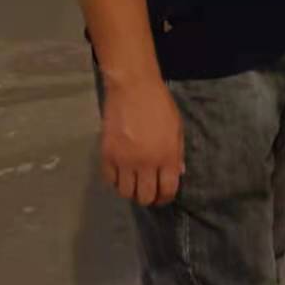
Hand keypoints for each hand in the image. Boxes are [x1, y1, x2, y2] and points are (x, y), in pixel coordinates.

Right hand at [100, 76, 183, 206]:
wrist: (133, 87)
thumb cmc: (159, 104)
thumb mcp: (176, 127)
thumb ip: (177, 152)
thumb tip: (177, 173)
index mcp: (167, 156)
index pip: (168, 190)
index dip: (166, 197)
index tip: (163, 196)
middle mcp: (146, 163)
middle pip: (145, 197)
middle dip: (148, 198)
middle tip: (148, 190)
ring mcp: (124, 160)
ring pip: (125, 192)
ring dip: (131, 190)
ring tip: (133, 181)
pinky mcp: (107, 154)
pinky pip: (109, 179)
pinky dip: (115, 180)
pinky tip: (120, 172)